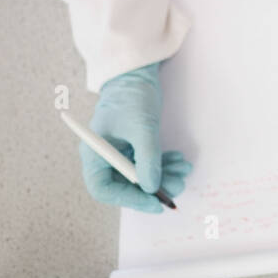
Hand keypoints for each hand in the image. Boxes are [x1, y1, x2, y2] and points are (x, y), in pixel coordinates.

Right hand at [80, 62, 190, 212]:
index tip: (154, 202)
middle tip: (177, 185)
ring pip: (141, 177)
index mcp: (95, 154)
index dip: (129, 199)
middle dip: (153, 188)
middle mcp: (104, 157)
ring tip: (183, 170)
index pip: (105, 189)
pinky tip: (179, 160)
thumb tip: (151, 188)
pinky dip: (164, 165)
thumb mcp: (142, 128)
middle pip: (125, 186)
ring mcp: (119, 153)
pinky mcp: (133, 147)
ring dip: (163, 177)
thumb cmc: (132, 97)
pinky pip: (148, 165)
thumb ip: (147, 159)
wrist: (137, 75)